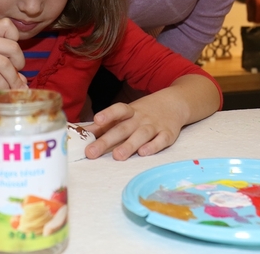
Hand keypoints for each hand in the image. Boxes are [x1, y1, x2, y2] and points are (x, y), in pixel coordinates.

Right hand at [0, 19, 27, 89]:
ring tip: (15, 88)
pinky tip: (3, 90)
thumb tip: (23, 80)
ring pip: (5, 64)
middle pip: (12, 47)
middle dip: (20, 62)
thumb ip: (3, 64)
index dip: (15, 36)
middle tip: (17, 73)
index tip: (13, 52)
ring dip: (13, 80)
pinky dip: (3, 86)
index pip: (6, 24)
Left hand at [82, 74, 218, 160]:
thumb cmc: (144, 112)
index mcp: (130, 112)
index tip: (96, 121)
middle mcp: (140, 118)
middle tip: (91, 153)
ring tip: (117, 156)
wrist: (175, 102)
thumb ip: (107, 124)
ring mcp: (155, 126)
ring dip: (129, 145)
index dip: (107, 115)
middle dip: (106, 141)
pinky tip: (144, 153)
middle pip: (122, 129)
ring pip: (141, 135)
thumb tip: (83, 131)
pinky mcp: (168, 134)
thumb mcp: (126, 113)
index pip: (118, 110)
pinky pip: (161, 141)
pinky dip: (153, 147)